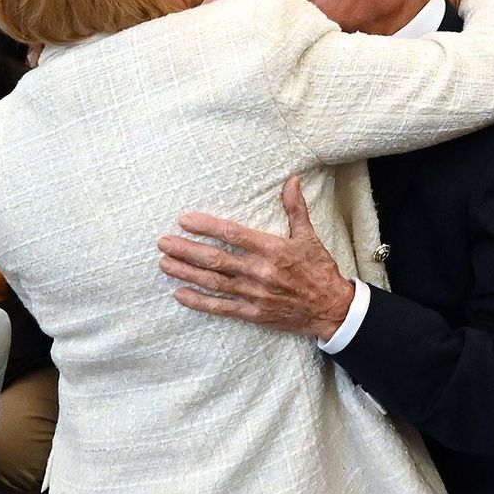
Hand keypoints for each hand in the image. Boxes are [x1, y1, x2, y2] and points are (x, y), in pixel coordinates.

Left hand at [157, 175, 354, 340]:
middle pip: (215, 259)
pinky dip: (199, 301)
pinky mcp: (252, 313)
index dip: (206, 227)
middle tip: (163, 242)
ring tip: (164, 263)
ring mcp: (254, 294)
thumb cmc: (319, 270)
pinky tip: (180, 294)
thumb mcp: (309, 236)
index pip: (233, 234)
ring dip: (186, 273)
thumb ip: (296, 208)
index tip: (185, 220)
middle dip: (186, 250)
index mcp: (272, 249)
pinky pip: (220, 307)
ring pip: (212, 282)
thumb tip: (292, 180)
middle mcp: (260, 272)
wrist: (331, 309)